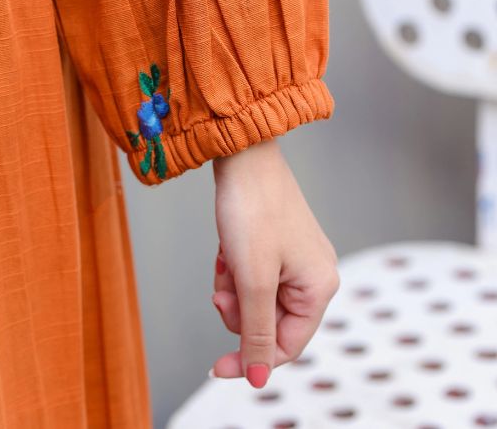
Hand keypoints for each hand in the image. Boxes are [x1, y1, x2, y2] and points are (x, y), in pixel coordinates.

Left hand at [211, 138, 338, 387]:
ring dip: (233, 289)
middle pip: (269, 323)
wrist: (243, 156)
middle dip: (239, 311)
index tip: (216, 366)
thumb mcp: (253, 279)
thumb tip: (258, 379)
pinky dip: (234, 270)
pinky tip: (226, 250)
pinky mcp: (277, 244)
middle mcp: (314, 275)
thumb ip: (257, 332)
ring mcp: (296, 258)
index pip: (285, 346)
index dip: (250, 359)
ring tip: (225, 262)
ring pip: (256, 300)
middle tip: (221, 291)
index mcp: (319, 287)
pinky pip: (252, 276)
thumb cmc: (252, 210)